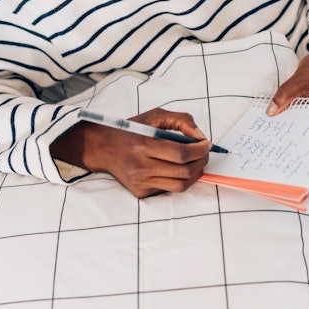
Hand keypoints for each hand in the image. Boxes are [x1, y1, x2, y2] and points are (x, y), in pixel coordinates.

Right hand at [51, 108, 210, 197]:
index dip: (200, 150)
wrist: (102, 148)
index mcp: (143, 145)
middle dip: (202, 161)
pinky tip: (178, 169)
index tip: (206, 144)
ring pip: (180, 185)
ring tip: (196, 162)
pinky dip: (179, 179)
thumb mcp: (154, 116)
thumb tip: (200, 137)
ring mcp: (140, 182)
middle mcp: (140, 167)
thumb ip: (181, 120)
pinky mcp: (140, 192)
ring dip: (195, 173)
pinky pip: (169, 189)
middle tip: (204, 153)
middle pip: (184, 171)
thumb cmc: (131, 130)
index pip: (181, 153)